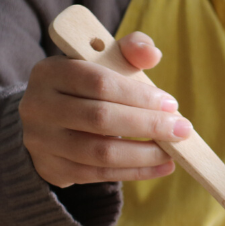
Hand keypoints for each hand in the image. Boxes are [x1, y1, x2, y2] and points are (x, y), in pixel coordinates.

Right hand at [18, 32, 190, 187]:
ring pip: (102, 152)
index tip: (171, 104)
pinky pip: (101, 174)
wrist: (48, 121)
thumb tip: (151, 53)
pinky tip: (163, 166)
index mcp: (51, 73)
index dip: (140, 95)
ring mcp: (44, 141)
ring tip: (174, 151)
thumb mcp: (103, 62)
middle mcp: (40, 107)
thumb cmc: (86, 88)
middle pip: (101, 118)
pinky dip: (138, 172)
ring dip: (145, 154)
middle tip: (182, 130)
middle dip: (149, 125)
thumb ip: (130, 51)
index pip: (100, 83)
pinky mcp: (54, 168)